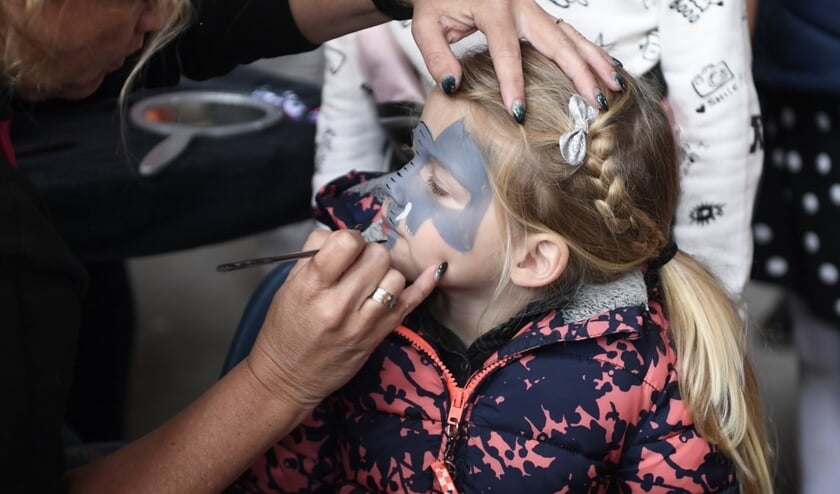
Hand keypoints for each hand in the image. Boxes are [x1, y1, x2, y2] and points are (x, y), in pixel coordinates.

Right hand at [245, 228, 438, 410]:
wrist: (287, 377)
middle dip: (370, 254)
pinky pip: (410, 304)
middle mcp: (339, 305)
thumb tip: (345, 235)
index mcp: (312, 287)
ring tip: (370, 282)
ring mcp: (362, 323)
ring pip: (395, 277)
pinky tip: (434, 270)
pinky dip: (424, 285)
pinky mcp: (378, 336)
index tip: (346, 248)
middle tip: (358, 266)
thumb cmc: (285, 328)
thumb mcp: (288, 285)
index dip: (350, 239)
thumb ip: (316, 254)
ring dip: (385, 273)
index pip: (347, 243)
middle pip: (377, 256)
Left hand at [410, 0, 621, 115]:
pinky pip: (568, 32)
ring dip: (595, 62)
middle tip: (595, 101)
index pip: (507, 51)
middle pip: (556, 42)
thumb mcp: (426, 25)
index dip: (514, 83)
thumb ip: (436, 55)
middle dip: (579, 73)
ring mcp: (533, 8)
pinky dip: (588, 51)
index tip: (519, 112)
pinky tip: (606, 68)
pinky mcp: (538, 13)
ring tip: (614, 87)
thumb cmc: (437, 0)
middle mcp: (520, 6)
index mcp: (493, 7)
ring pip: (571, 35)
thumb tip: (453, 84)